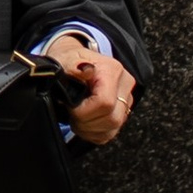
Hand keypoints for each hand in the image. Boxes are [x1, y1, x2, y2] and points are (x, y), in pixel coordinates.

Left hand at [44, 31, 134, 149]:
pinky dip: (94, 133)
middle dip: (86, 122)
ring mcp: (126, 100)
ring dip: (89, 130)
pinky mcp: (122, 112)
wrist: (75, 61)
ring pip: (113, 128)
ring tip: (76, 118)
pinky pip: (111, 133)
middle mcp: (124, 85)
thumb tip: (85, 71)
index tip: (70, 108)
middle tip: (71, 115)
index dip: (84, 111)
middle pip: (112, 118)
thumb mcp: (66, 59)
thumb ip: (73, 65)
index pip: (105, 102)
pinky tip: (83, 123)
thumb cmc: (70, 61)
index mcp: (112, 70)